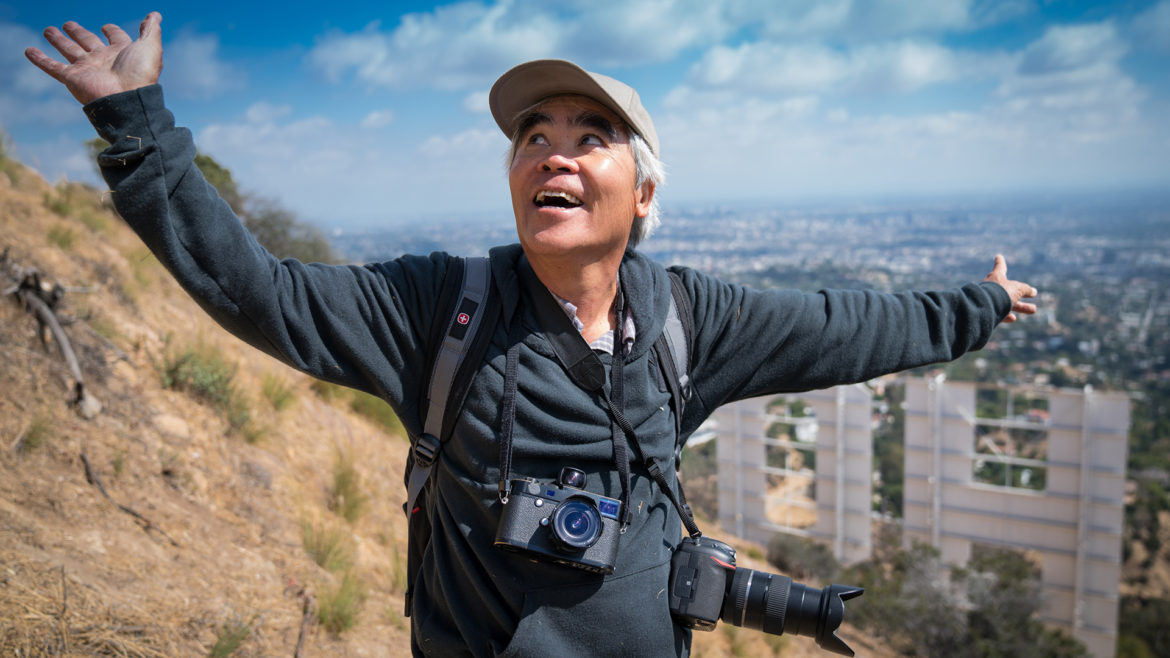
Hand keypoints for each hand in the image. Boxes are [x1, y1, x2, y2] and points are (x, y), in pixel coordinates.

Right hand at [24, 12, 162, 104]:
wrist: (126, 99)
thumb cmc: (140, 73)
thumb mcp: (150, 46)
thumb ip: (151, 29)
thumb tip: (155, 14)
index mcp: (122, 52)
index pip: (115, 38)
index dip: (112, 31)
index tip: (106, 27)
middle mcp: (104, 59)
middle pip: (87, 42)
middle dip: (78, 32)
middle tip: (68, 24)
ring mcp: (87, 69)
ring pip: (68, 50)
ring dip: (58, 40)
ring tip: (48, 30)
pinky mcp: (72, 78)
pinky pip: (52, 66)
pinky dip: (40, 59)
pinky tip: (29, 51)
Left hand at [983, 254, 1036, 322]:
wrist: (984, 308)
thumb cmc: (1000, 293)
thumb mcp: (1017, 289)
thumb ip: (1026, 290)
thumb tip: (1033, 291)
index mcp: (996, 277)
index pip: (1000, 267)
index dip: (1000, 262)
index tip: (998, 257)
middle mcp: (990, 287)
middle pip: (1008, 290)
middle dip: (1021, 293)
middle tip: (1032, 294)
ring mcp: (987, 300)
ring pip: (1005, 303)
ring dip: (1020, 307)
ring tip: (1033, 310)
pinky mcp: (986, 312)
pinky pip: (997, 314)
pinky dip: (1005, 315)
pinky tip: (1012, 318)